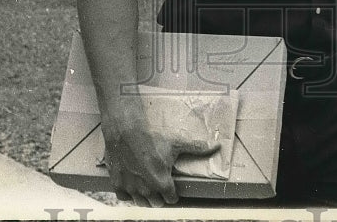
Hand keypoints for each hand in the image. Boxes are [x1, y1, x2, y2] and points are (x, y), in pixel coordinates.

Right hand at [103, 125, 219, 206]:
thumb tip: (217, 146)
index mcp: (163, 183)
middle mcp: (147, 190)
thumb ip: (198, 148)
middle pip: (156, 203)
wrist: (126, 131)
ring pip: (141, 203)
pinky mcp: (118, 184)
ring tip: (147, 185)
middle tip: (159, 184)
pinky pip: (125, 197)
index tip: (172, 187)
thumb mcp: (177, 143)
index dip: (173, 193)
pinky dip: (128, 193)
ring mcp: (132, 189)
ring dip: (145, 196)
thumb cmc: (153, 138)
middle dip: (159, 196)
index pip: (172, 199)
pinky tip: (132, 184)